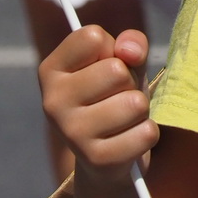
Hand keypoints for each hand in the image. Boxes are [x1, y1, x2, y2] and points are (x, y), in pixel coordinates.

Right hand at [39, 25, 157, 184]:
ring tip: (124, 118)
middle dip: (130, 82)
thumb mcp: (123, 62)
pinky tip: (129, 139)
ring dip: (140, 110)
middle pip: (117, 70)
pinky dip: (147, 133)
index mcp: (51, 70)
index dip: (112, 49)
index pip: (92, 37)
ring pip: (135, 103)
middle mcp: (52, 101)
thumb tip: (130, 52)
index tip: (105, 65)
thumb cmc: (114, 97)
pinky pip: (146, 133)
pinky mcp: (96, 159)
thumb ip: (131, 43)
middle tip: (118, 97)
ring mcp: (71, 133)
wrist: (106, 156)